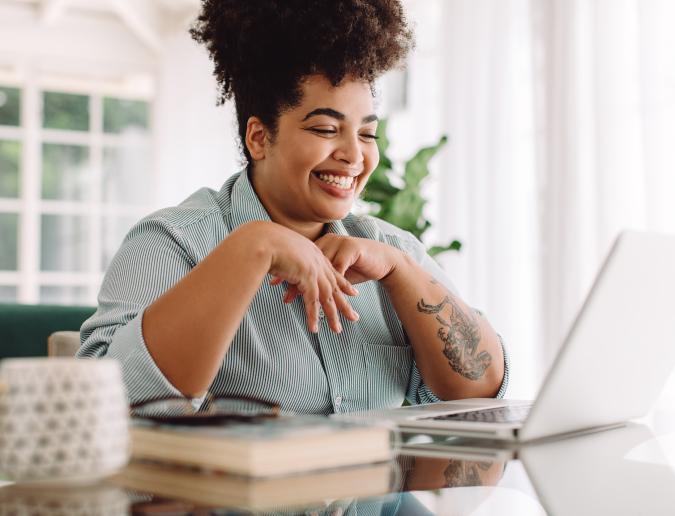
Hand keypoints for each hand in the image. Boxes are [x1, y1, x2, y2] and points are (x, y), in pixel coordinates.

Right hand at [259, 222, 359, 333]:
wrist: (262, 239)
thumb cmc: (265, 242)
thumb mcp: (282, 249)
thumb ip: (287, 258)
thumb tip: (283, 264)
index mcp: (314, 253)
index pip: (332, 271)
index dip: (343, 283)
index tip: (352, 293)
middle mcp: (317, 261)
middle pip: (334, 286)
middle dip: (344, 304)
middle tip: (354, 317)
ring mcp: (313, 270)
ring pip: (327, 297)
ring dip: (332, 315)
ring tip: (337, 330)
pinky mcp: (306, 277)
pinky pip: (312, 300)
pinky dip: (313, 316)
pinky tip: (314, 328)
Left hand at [280, 234, 401, 304]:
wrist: (383, 259)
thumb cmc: (357, 266)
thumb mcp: (335, 270)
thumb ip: (318, 276)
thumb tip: (296, 288)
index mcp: (321, 245)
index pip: (300, 259)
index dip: (288, 272)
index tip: (274, 284)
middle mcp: (328, 242)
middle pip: (308, 263)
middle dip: (296, 281)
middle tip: (284, 295)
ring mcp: (340, 244)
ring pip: (322, 267)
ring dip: (312, 285)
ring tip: (302, 300)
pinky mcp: (351, 250)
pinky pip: (338, 269)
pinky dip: (331, 284)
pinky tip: (325, 294)